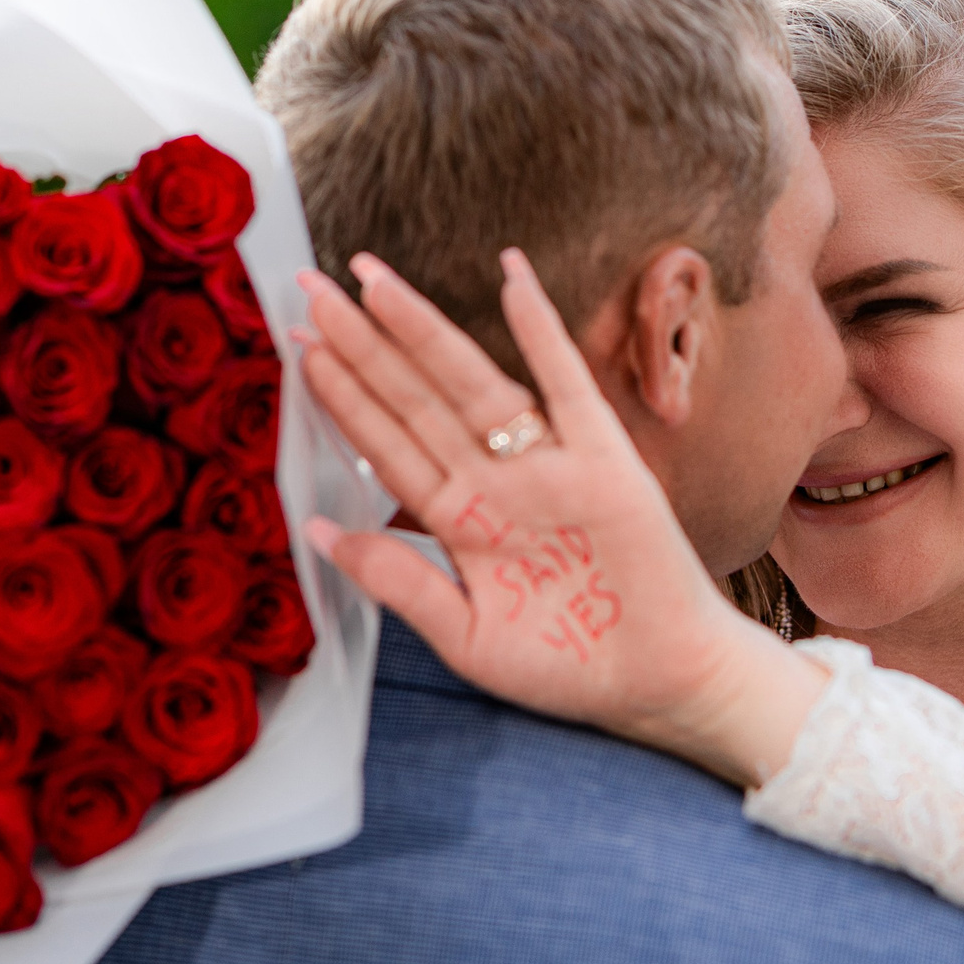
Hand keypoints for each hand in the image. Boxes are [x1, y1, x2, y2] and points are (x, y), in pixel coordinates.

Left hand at [293, 248, 824, 787]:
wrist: (663, 685)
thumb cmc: (571, 666)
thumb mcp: (466, 636)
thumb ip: (399, 582)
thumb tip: (319, 530)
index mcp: (461, 521)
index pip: (389, 445)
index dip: (344, 399)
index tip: (300, 351)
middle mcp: (497, 482)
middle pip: (417, 401)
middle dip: (363, 346)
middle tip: (312, 290)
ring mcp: (549, 467)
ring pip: (473, 384)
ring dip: (424, 331)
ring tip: (375, 284)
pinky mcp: (606, 462)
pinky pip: (568, 386)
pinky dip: (542, 332)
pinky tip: (511, 279)